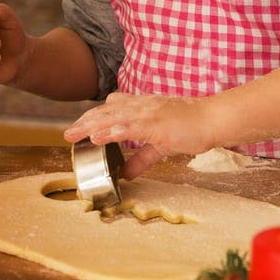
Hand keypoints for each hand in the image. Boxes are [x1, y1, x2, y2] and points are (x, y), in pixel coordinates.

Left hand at [63, 91, 215, 178]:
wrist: (212, 120)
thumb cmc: (191, 127)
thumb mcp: (160, 144)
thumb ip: (142, 158)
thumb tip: (127, 173)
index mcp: (143, 108)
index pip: (112, 109)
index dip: (94, 118)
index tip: (79, 128)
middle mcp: (142, 106)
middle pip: (106, 112)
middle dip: (85, 122)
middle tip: (67, 134)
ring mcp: (148, 113)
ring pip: (113, 118)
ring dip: (91, 125)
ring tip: (73, 134)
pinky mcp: (155, 123)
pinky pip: (129, 127)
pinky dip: (111, 131)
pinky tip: (97, 137)